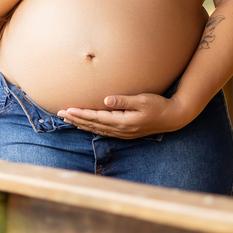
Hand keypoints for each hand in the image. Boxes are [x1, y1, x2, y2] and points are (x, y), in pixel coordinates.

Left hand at [57, 92, 194, 138]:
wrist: (173, 117)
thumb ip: (124, 101)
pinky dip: (91, 128)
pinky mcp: (125, 132)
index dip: (80, 114)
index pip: (96, 117)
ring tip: (68, 119)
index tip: (67, 109)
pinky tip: (85, 125)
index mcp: (123, 122)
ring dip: (81, 124)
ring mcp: (123, 133)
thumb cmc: (159, 106)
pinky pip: (103, 131)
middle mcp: (121, 130)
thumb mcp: (143, 100)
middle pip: (93, 125)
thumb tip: (106, 100)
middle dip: (76, 119)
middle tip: (60, 113)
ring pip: (96, 129)